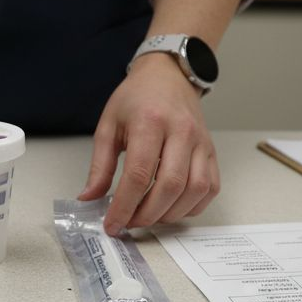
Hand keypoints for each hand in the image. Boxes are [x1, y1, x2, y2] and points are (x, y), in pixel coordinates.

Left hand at [78, 53, 219, 233]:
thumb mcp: (108, 126)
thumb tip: (89, 199)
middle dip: (147, 214)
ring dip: (170, 213)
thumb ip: (99, 166)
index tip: (112, 224)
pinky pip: (210, 188)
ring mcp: (201, 143)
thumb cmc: (137, 99)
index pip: (139, 174)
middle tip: (129, 223)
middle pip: (170, 186)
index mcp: (150, 122)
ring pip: (194, 190)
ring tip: (148, 217)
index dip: (125, 206)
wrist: (168, 77)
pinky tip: (172, 208)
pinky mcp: (212, 152)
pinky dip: (192, 206)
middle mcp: (181, 132)